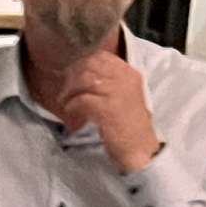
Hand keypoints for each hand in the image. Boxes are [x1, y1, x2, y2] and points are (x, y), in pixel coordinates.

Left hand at [62, 50, 162, 172]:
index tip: (72, 76)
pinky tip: (70, 112)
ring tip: (65, 102)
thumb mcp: (124, 97)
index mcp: (130, 73)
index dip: (83, 64)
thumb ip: (109, 82)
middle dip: (73, 76)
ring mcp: (117, 93)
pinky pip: (82, 99)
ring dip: (70, 91)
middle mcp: (125, 79)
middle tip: (65, 91)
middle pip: (90, 65)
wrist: (140, 149)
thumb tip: (83, 73)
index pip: (101, 57)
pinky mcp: (107, 109)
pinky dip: (72, 105)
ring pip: (84, 80)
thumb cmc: (129, 126)